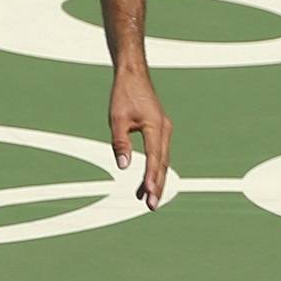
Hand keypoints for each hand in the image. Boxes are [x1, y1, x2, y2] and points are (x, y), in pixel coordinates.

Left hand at [110, 68, 170, 209]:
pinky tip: (146, 181)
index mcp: (155, 127)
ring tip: (148, 200)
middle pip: (162, 163)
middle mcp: (164, 130)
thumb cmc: (124, 94)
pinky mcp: (160, 130)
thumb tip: (123, 166)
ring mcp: (164, 130)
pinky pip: (160, 154)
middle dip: (157, 186)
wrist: (133, 74)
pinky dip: (155, 169)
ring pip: (162, 161)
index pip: (154, 157)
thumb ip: (120, 143)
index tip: (149, 194)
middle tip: (151, 206)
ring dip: (156, 180)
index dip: (151, 177)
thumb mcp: (117, 118)